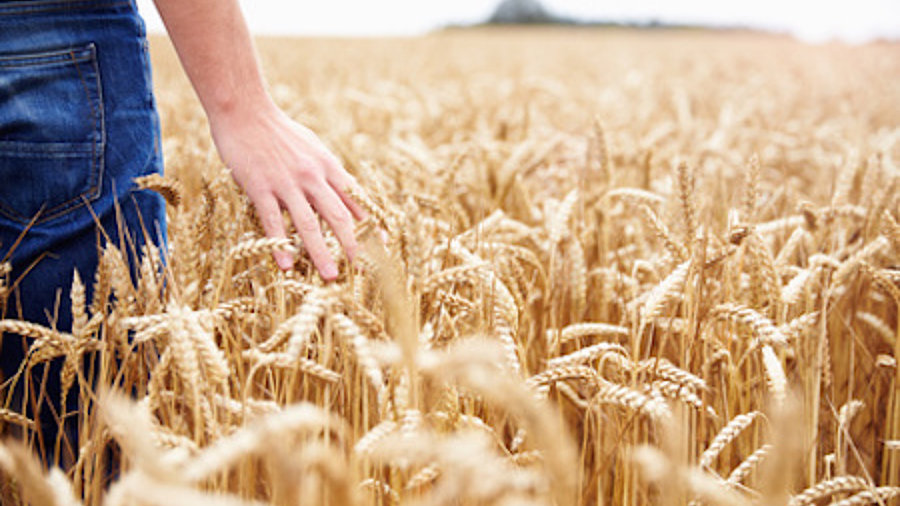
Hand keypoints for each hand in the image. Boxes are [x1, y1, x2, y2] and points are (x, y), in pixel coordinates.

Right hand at [208, 101, 365, 279]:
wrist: (245, 110)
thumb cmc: (280, 132)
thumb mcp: (314, 148)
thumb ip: (330, 172)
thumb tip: (350, 193)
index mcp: (328, 167)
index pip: (356, 200)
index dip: (371, 224)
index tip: (382, 245)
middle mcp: (312, 176)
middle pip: (339, 216)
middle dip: (352, 245)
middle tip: (360, 270)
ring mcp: (286, 182)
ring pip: (309, 224)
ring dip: (321, 252)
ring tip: (330, 275)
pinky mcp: (260, 186)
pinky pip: (273, 221)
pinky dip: (280, 244)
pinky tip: (286, 264)